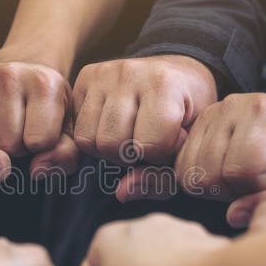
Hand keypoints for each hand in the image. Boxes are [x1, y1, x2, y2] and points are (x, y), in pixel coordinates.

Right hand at [0, 62, 78, 174]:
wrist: (27, 78)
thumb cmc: (51, 112)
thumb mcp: (68, 134)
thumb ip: (64, 157)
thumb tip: (35, 170)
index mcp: (45, 83)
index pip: (38, 142)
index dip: (40, 147)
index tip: (41, 132)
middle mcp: (12, 74)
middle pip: (8, 144)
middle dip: (17, 147)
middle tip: (21, 130)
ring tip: (6, 127)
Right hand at [73, 55, 215, 166]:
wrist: (181, 72)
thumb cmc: (189, 114)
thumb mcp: (189, 146)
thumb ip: (160, 178)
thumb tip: (120, 193)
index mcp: (164, 84)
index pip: (148, 144)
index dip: (160, 155)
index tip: (172, 142)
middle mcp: (129, 72)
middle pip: (110, 143)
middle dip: (129, 155)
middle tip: (147, 143)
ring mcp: (103, 73)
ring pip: (88, 139)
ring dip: (108, 148)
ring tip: (130, 137)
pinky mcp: (85, 76)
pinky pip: (76, 128)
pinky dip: (94, 137)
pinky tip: (114, 129)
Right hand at [174, 94, 265, 200]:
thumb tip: (233, 217)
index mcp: (261, 113)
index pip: (238, 171)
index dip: (258, 187)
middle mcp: (230, 107)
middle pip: (209, 174)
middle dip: (233, 189)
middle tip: (258, 179)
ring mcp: (210, 113)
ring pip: (190, 173)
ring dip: (216, 185)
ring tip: (243, 175)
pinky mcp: (197, 123)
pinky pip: (182, 166)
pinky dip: (202, 178)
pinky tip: (226, 171)